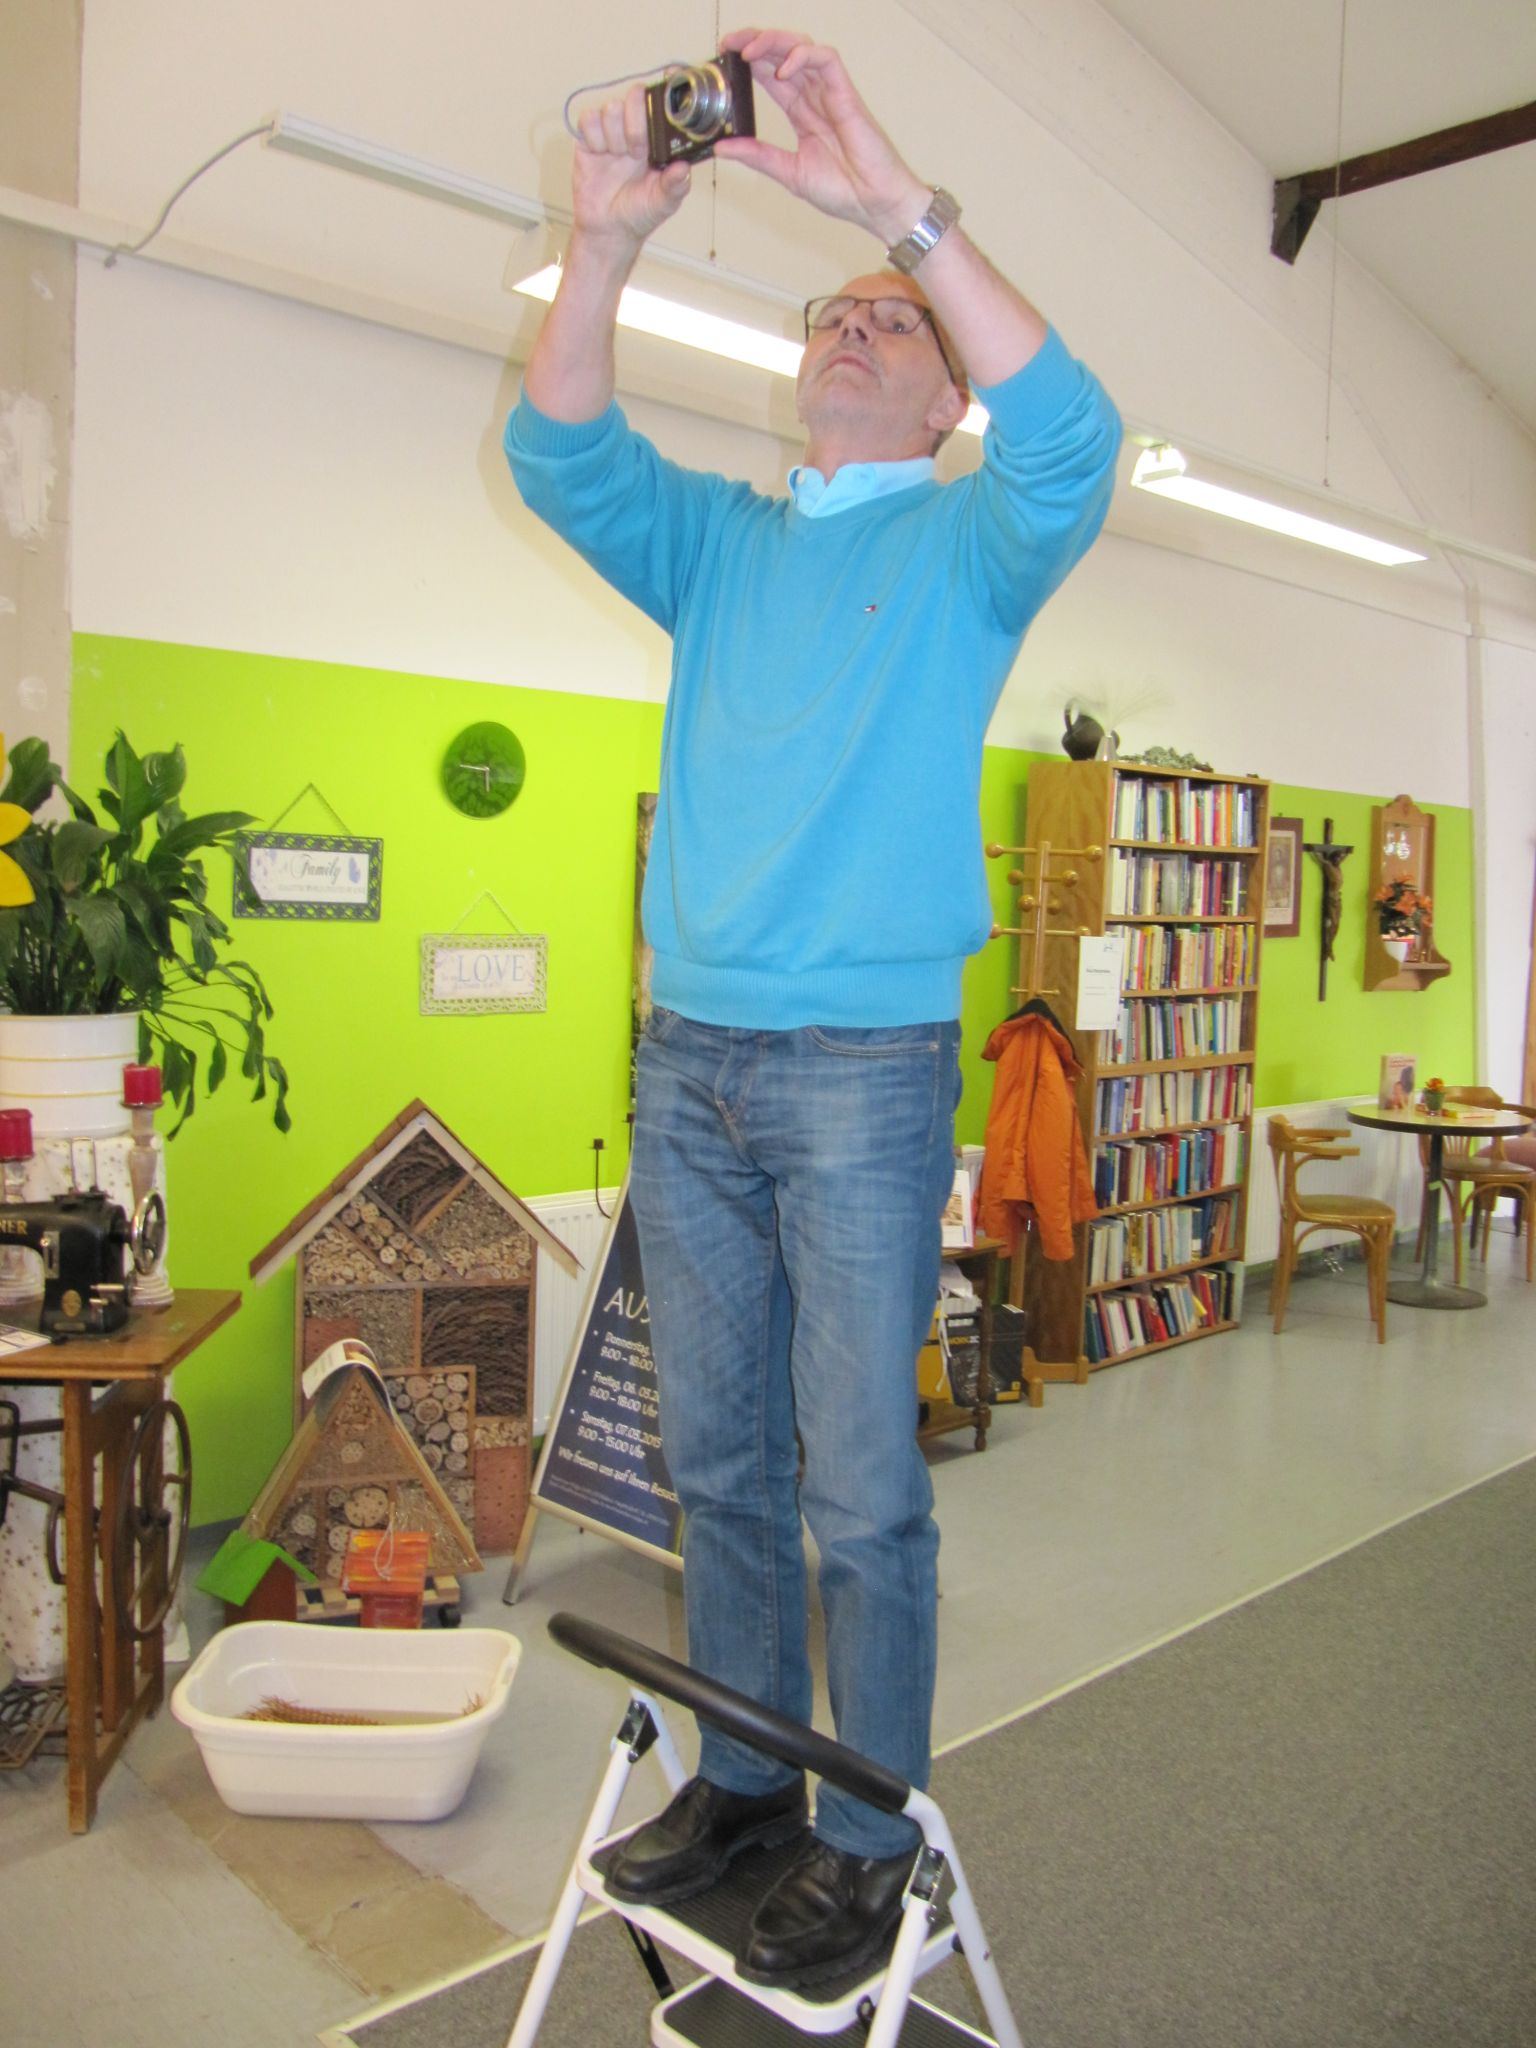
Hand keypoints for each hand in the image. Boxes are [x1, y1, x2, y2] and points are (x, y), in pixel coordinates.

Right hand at [570, 83, 691, 249]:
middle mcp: (634, 129)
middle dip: (636, 122)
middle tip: (636, 151)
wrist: (609, 230)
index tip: (666, 94)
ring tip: (617, 158)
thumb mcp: (664, 203)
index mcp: (657, 138)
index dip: (663, 93)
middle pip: (635, 96)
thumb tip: (684, 168)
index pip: (661, 103)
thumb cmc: (639, 214)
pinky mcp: (588, 138)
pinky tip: (600, 154)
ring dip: (615, 135)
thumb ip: (675, 185)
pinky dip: (594, 136)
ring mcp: (611, 132)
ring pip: (612, 108)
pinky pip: (589, 118)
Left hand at [713, 30, 927, 243]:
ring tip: (749, 51)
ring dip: (774, 42)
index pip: (771, 74)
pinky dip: (802, 57)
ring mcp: (831, 92)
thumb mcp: (788, 172)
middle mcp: (815, 96)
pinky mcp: (846, 93)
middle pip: (783, 53)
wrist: (874, 204)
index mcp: (801, 112)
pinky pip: (826, 59)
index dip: (748, 60)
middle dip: (754, 41)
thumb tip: (722, 147)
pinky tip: (783, 69)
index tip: (725, 57)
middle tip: (729, 44)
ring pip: (802, 48)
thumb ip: (757, 156)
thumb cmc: (843, 191)